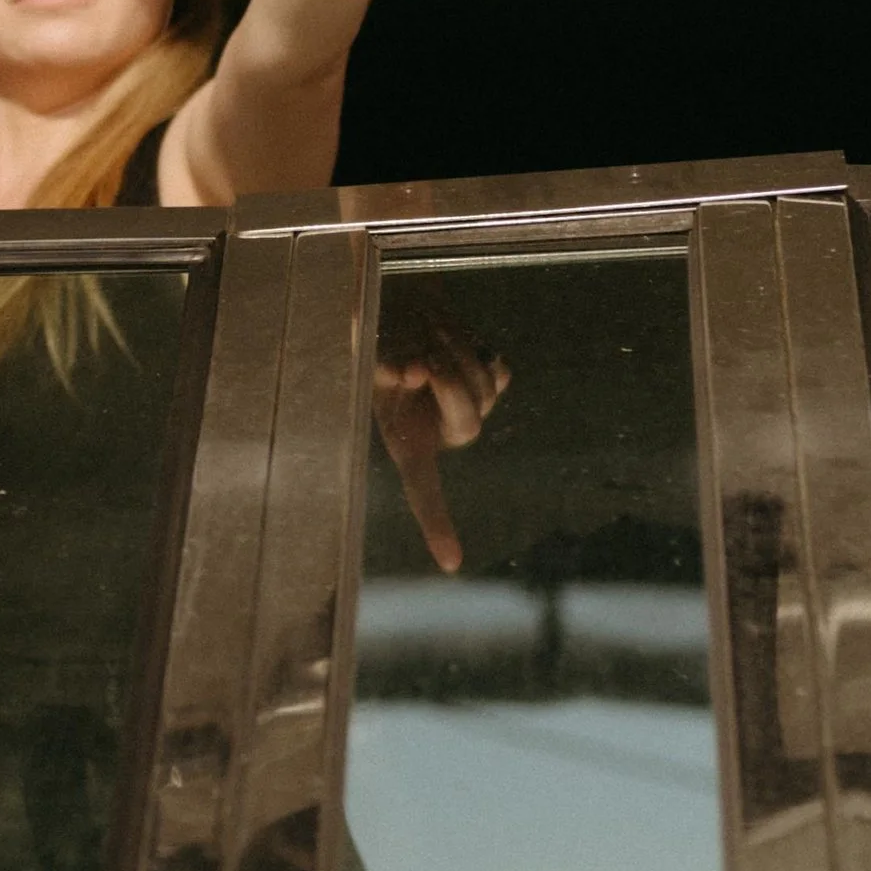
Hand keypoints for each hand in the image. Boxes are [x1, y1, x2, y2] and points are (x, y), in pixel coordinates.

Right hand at [371, 312, 509, 574]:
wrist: (407, 308)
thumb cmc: (381, 340)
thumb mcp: (372, 359)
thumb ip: (385, 367)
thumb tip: (411, 373)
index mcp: (410, 443)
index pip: (423, 490)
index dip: (436, 523)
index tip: (451, 563)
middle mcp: (446, 432)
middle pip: (468, 423)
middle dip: (449, 385)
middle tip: (423, 359)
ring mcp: (476, 407)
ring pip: (484, 390)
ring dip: (455, 355)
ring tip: (428, 337)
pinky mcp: (494, 381)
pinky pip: (498, 371)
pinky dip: (478, 349)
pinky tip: (457, 341)